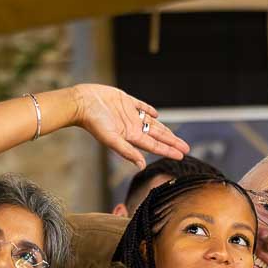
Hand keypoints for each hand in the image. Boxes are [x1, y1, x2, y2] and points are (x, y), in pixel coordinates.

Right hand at [69, 84, 189, 168]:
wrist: (82, 102)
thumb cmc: (94, 122)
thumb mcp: (111, 139)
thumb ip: (127, 151)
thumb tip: (141, 166)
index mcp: (131, 136)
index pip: (155, 145)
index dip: (169, 150)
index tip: (182, 154)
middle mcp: (132, 127)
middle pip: (157, 136)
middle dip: (172, 142)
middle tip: (186, 148)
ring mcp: (130, 114)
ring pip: (152, 123)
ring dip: (164, 129)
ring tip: (174, 136)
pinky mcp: (125, 101)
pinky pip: (141, 106)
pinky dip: (149, 110)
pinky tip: (156, 115)